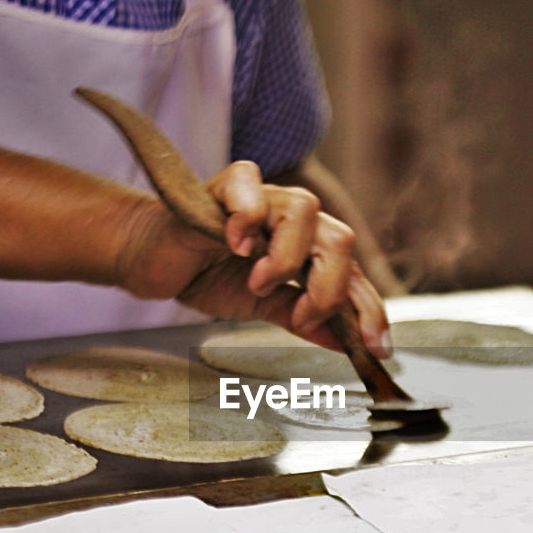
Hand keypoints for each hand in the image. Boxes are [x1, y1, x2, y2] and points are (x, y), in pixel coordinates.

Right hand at [115, 161, 390, 357]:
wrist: (156, 260)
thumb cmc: (208, 274)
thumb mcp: (262, 306)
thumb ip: (302, 318)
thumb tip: (344, 344)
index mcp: (309, 246)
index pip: (355, 273)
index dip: (370, 309)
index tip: (377, 349)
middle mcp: (294, 218)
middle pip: (341, 238)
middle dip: (329, 289)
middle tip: (301, 317)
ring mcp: (262, 198)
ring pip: (304, 209)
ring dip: (287, 257)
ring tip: (259, 283)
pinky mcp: (224, 187)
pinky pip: (249, 184)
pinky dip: (249, 216)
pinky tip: (237, 246)